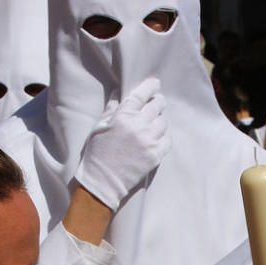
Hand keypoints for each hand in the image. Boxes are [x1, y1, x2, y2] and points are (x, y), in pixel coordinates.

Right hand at [74, 77, 170, 210]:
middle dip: (158, 101)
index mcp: (123, 116)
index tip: (155, 83)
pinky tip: (160, 134)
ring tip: (156, 119)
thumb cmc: (97, 152)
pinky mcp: (156, 155)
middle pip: (157, 105)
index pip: (141, 95)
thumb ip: (112, 108)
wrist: (103, 181)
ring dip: (161, 118)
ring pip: (164, 121)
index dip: (150, 86)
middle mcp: (139, 125)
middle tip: (157, 101)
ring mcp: (150, 141)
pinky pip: (168, 139)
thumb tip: (119, 92)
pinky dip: (165, 134)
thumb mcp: (99, 126)